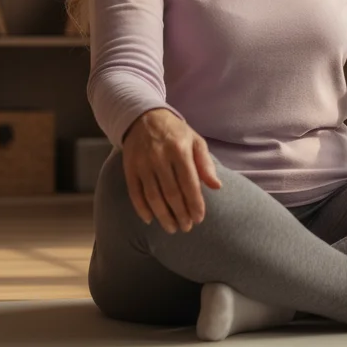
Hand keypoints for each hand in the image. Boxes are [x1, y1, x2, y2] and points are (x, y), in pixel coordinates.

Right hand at [121, 107, 222, 233]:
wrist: (143, 117)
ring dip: (163, 216)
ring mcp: (143, 164)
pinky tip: (150, 219)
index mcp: (180, 151)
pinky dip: (141, 208)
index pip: (189, 183)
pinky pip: (135, 193)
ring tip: (172, 228)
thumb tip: (216, 186)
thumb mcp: (195, 141)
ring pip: (153, 197)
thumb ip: (206, 164)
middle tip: (186, 227)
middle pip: (171, 193)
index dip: (194, 204)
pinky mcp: (129, 168)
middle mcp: (160, 158)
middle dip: (180, 214)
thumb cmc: (175, 132)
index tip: (199, 218)